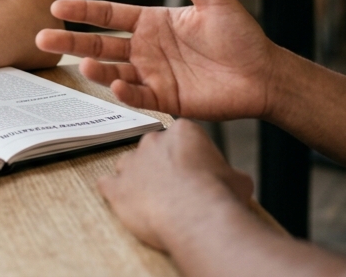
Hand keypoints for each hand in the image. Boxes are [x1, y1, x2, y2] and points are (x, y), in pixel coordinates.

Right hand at [35, 0, 277, 120]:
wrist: (264, 74)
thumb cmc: (241, 34)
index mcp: (153, 21)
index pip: (109, 14)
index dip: (83, 11)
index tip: (57, 6)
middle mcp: (147, 48)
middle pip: (101, 43)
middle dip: (71, 41)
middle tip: (42, 39)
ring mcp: (154, 74)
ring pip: (114, 71)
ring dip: (96, 68)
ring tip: (83, 64)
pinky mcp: (167, 99)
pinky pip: (139, 96)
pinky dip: (125, 92)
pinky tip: (116, 85)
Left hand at [99, 120, 253, 250]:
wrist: (196, 214)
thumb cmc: (217, 194)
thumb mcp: (238, 179)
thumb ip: (230, 174)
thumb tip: (237, 180)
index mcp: (182, 132)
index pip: (180, 138)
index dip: (187, 157)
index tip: (194, 171)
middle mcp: (152, 141)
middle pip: (152, 149)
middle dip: (160, 165)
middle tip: (174, 187)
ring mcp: (131, 163)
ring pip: (128, 164)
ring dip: (137, 178)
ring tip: (151, 198)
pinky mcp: (116, 187)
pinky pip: (107, 184)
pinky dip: (114, 192)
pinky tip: (125, 202)